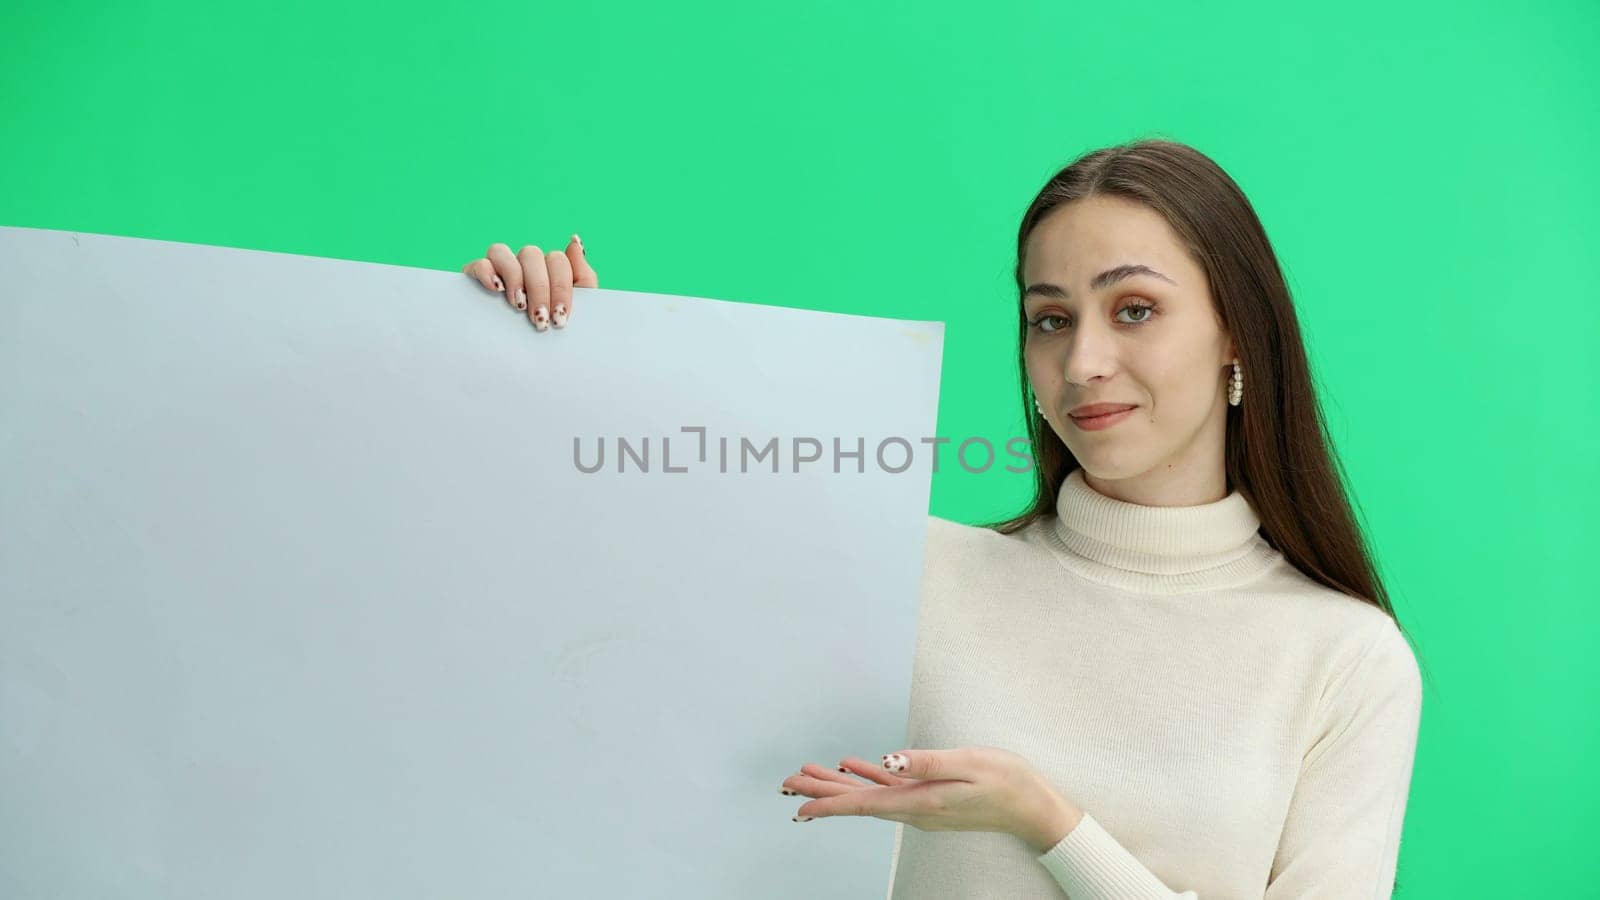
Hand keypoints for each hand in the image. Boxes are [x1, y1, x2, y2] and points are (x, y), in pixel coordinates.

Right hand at [461, 234, 598, 331]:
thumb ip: (583, 276)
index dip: (560, 288)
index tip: (560, 318)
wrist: (526, 366)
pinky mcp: (475, 279)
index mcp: (548, 269)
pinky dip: (487, 272)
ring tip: (518, 306)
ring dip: (513, 277)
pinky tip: (496, 290)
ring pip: (501, 251)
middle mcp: (523, 265)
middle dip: (539, 289)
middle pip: (531, 254)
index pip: (557, 260)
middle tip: (540, 320)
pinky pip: (479, 263)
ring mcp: (498, 270)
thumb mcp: (575, 310)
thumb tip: (575, 241)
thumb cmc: (553, 335)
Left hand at [780, 746, 1082, 852]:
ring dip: (838, 785)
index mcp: (920, 801)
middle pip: (858, 802)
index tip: (797, 806)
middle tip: (786, 784)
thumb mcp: (969, 764)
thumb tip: (887, 761)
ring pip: (869, 796)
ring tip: (808, 775)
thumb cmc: (1008, 782)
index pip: (863, 804)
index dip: (828, 803)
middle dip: (821, 793)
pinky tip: (854, 767)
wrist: (1035, 807)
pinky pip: (889, 790)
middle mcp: (915, 809)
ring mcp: (922, 805)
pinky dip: (867, 779)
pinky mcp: (930, 798)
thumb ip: (927, 762)